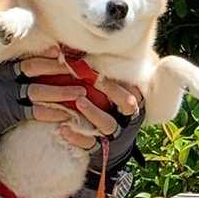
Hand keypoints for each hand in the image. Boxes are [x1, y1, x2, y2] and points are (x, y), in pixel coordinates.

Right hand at [0, 45, 145, 178]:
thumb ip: (18, 61)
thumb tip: (51, 50)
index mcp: (4, 66)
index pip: (25, 56)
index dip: (44, 54)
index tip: (61, 51)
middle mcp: (6, 79)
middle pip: (34, 71)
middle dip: (57, 69)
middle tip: (81, 71)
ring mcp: (9, 97)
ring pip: (38, 93)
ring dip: (61, 92)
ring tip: (81, 93)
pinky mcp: (13, 114)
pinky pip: (36, 113)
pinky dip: (52, 113)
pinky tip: (68, 113)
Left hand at [20, 55, 142, 149]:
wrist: (110, 143)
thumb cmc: (111, 109)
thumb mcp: (119, 92)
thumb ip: (119, 75)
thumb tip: (119, 49)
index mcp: (133, 104)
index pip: (135, 91)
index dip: (123, 82)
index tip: (107, 72)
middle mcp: (126, 119)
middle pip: (128, 106)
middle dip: (113, 93)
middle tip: (97, 81)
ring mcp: (114, 135)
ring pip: (107, 124)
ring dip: (94, 112)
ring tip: (78, 102)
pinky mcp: (99, 148)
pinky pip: (89, 144)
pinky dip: (76, 137)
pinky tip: (63, 129)